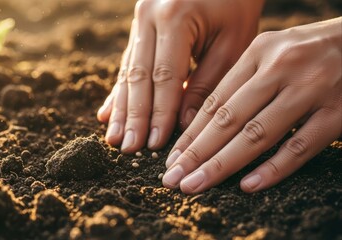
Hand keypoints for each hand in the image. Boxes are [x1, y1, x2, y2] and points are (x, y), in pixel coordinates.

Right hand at [97, 0, 263, 152]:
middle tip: (128, 148)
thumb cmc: (236, 5)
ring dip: (122, 108)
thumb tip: (184, 125)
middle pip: (138, 76)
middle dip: (134, 116)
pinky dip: (120, 91)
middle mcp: (149, 16)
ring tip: (114, 138)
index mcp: (175, 17)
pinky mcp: (138, 27)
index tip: (153, 144)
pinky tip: (108, 113)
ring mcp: (139, 19)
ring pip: (127, 71)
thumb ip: (207, 84)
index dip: (159, 113)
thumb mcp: (233, 43)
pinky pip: (128, 62)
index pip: (165, 77)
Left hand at [162, 17, 341, 193]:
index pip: (216, 101)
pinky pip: (301, 146)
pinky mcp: (339, 111)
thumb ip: (240, 82)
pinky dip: (273, 168)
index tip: (172, 158)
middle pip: (229, 119)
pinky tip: (247, 185)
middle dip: (196, 153)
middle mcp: (280, 68)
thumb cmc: (307, 50)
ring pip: (258, 134)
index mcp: (258, 52)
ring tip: (196, 185)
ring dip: (223, 164)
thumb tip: (201, 122)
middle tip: (173, 178)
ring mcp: (311, 89)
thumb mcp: (270, 52)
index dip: (191, 134)